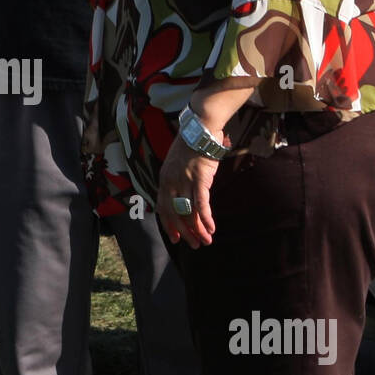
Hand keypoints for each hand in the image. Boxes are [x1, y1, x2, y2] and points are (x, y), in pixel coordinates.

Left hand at [156, 132, 222, 248]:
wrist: (199, 129)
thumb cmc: (191, 145)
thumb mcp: (176, 164)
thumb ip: (177, 179)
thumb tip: (184, 194)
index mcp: (164, 180)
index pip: (162, 208)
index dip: (169, 225)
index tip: (176, 237)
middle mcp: (170, 183)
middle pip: (175, 214)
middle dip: (185, 232)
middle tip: (193, 245)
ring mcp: (184, 182)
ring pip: (189, 212)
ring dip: (197, 230)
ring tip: (205, 241)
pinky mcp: (199, 180)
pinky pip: (201, 205)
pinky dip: (205, 219)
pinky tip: (211, 229)